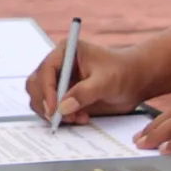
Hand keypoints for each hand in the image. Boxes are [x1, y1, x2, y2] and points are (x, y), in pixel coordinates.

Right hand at [27, 37, 146, 124]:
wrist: (135, 82)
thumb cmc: (123, 72)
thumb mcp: (106, 81)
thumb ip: (84, 93)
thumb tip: (63, 108)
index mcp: (65, 51)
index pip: (46, 70)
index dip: (47, 91)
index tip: (54, 110)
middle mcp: (58, 65)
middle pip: (35, 85)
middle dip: (45, 104)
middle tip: (58, 119)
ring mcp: (59, 82)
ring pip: (40, 100)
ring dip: (53, 113)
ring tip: (77, 118)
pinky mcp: (64, 96)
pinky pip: (52, 110)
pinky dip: (61, 118)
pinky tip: (81, 118)